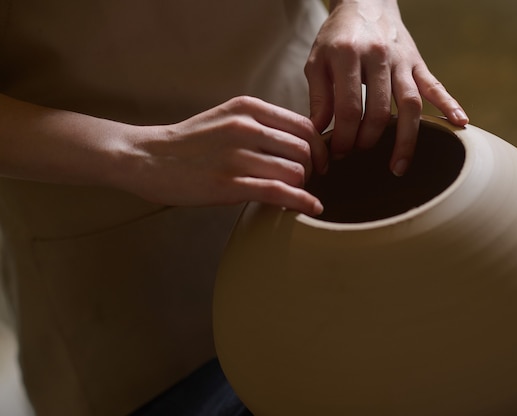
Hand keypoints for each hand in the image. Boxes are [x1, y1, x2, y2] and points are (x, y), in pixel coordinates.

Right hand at [122, 96, 327, 215]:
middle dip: (315, 168)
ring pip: (296, 171)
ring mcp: (237, 156)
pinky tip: (312, 208)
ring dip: (303, 186)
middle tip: (309, 180)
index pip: (305, 125)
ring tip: (297, 193)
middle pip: (306, 149)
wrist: (147, 158)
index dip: (320, 147)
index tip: (319, 162)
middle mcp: (245, 127)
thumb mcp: (226, 117)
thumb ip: (260, 124)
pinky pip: (279, 192)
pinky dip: (302, 201)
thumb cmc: (190, 142)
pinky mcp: (229, 184)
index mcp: (248, 108)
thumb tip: (300, 141)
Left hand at [305, 0, 467, 175]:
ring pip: (409, 105)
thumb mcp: (317, 61)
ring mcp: (402, 60)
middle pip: (380, 111)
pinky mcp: (418, 62)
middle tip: (358, 155)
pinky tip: (461, 123)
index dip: (343, 136)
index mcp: (348, 55)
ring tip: (399, 167)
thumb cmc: (337, 36)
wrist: (365, 2)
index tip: (338, 152)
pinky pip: (435, 86)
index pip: (350, 108)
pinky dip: (450, 105)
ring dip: (405, 139)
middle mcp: (379, 57)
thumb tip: (318, 133)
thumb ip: (319, 97)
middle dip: (368, 141)